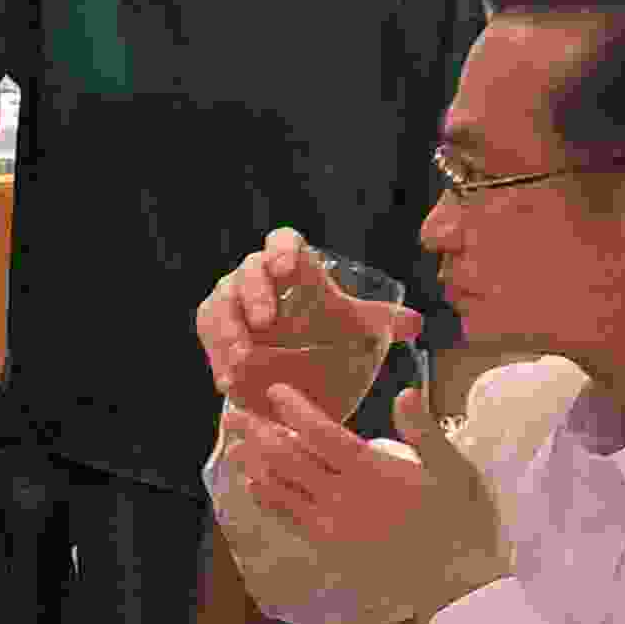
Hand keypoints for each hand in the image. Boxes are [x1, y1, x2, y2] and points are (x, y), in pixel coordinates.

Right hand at [196, 226, 421, 420]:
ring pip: (222, 304)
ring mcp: (230, 301)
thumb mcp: (359, 335)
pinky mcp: (213, 329)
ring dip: (231, 331)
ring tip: (243, 358)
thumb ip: (382, 324)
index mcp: (293, 265)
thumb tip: (414, 324)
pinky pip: (209, 336)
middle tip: (267, 321)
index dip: (283, 250)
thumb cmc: (329, 343)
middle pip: (249, 271)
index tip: (289, 268)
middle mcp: (257, 276)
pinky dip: (218, 358)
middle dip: (256, 294)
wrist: (299, 382)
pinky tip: (228, 380)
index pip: (284, 241)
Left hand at [229, 381, 493, 564]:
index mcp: (373, 472)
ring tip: (234, 442)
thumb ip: (426, 431)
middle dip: (259, 432)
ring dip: (254, 462)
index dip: (294, 409)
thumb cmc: (459, 519)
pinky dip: (266, 495)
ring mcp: (331, 525)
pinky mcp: (327, 547)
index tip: (275, 391)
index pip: (321, 432)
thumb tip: (404, 392)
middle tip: (235, 413)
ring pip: (280, 487)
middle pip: (288, 457)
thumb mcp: (454, 470)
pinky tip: (253, 481)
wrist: (456, 580)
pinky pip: (287, 517)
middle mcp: (343, 497)